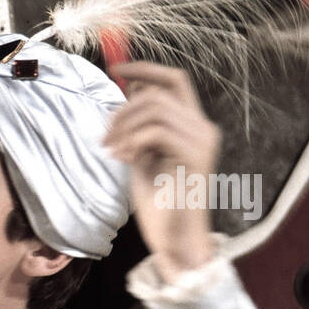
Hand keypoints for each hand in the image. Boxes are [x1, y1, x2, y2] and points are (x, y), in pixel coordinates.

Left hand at [104, 61, 219, 278]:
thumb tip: (127, 95)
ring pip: (156, 107)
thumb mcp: (143, 156)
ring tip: (110, 150)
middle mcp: (204, 128)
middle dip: (123, 109)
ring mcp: (203, 141)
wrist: (175, 240)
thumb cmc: (159, 203)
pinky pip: (157, 131)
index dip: (145, 69)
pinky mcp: (196, 156)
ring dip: (124, 126)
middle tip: (104, 137)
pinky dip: (132, 140)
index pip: (175, 80)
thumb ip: (140, 127)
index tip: (114, 70)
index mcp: (194, 125)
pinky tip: (121, 158)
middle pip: (159, 92)